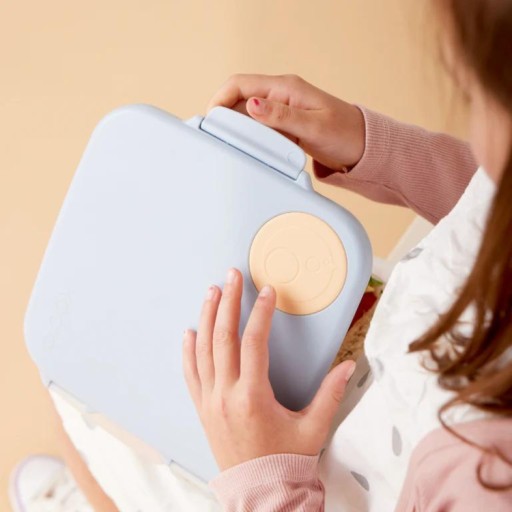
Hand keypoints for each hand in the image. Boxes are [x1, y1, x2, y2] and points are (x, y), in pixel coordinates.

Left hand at [182, 267, 355, 470]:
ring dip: (207, 317)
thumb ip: (330, 394)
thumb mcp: (313, 428)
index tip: (268, 292)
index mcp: (253, 397)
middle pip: (223, 337)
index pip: (254, 342)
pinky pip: (190, 373)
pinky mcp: (202, 409)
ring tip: (212, 292)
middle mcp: (226, 395)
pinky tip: (189, 331)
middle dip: (229, 302)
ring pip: (203, 350)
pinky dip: (188, 350)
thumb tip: (348, 365)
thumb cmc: (286, 461)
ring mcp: (210, 401)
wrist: (260, 494)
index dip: (261, 313)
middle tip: (232, 276)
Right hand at [206, 73, 364, 170]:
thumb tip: (252, 105)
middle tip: (218, 138)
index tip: (211, 119)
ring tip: (233, 147)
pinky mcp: (284, 126)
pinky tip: (252, 150)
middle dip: (225, 116)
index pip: (241, 84)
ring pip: (247, 116)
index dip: (220, 98)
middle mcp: (280, 96)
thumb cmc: (345, 134)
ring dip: (238, 130)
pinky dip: (252, 139)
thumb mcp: (313, 126)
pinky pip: (259, 129)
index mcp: (286, 88)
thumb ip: (281, 117)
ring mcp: (281, 111)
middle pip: (239, 100)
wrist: (362, 147)